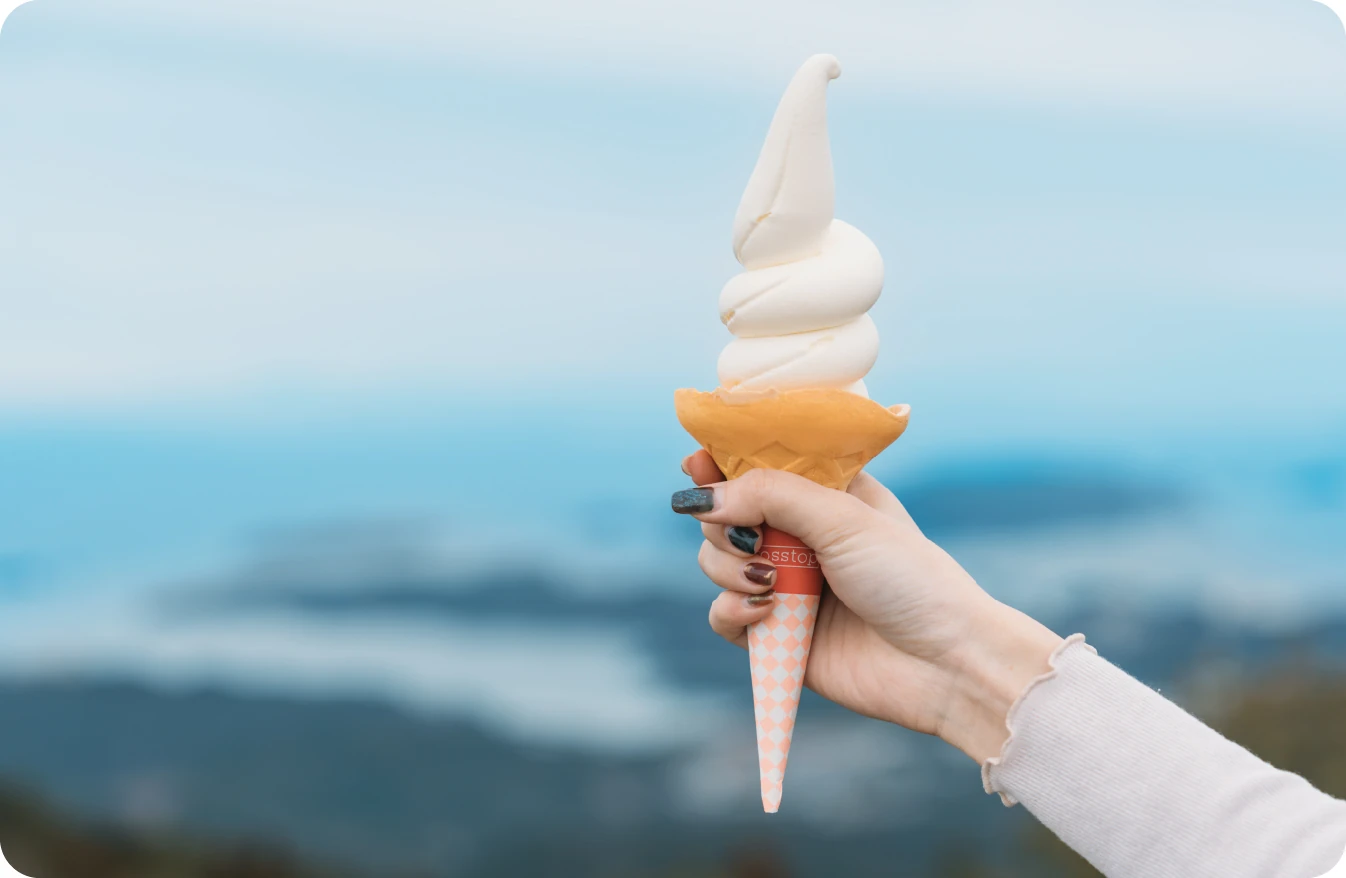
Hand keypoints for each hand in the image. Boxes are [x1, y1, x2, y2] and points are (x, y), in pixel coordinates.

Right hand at [674, 451, 1062, 762]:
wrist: (943, 666)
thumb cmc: (910, 579)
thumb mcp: (842, 518)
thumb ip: (769, 494)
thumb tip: (702, 499)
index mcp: (824, 494)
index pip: (758, 464)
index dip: (722, 462)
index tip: (695, 465)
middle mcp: (801, 536)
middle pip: (724, 514)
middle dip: (723, 524)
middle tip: (751, 539)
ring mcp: (786, 585)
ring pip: (715, 563)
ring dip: (727, 569)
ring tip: (770, 584)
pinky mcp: (776, 635)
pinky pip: (723, 615)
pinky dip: (732, 612)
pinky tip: (765, 614)